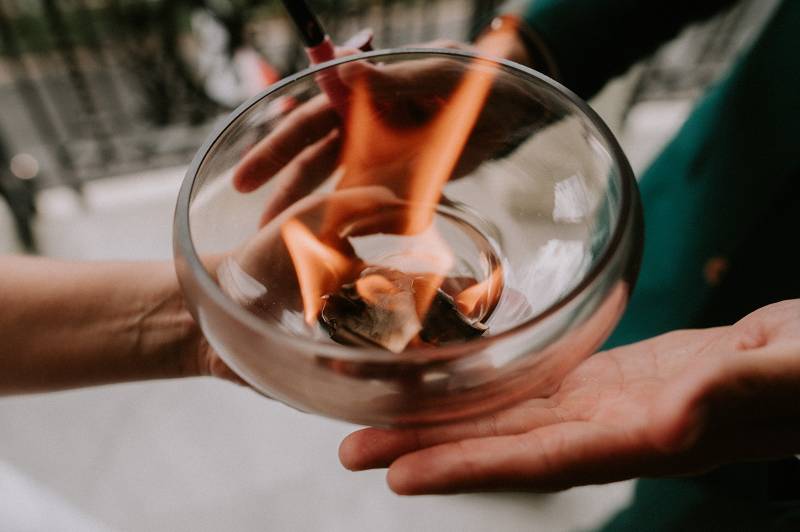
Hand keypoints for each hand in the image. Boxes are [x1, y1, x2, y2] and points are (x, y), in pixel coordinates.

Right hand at [232, 40, 544, 225]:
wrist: (514, 107)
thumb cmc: (479, 80)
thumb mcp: (441, 74)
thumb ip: (396, 77)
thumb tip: (343, 66)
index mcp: (364, 94)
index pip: (312, 119)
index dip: (278, 147)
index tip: (248, 179)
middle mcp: (364, 125)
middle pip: (314, 156)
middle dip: (283, 185)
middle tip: (255, 220)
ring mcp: (383, 154)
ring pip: (338, 183)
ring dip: (311, 208)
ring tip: (280, 238)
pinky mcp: (403, 179)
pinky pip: (373, 201)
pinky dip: (356, 220)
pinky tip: (334, 242)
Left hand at [339, 300, 799, 493]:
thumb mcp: (783, 372)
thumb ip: (730, 395)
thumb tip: (671, 420)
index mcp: (645, 435)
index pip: (541, 462)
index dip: (469, 470)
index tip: (400, 475)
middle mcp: (612, 429)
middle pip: (505, 448)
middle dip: (429, 453)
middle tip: (353, 450)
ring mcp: (607, 405)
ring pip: (511, 419)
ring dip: (447, 424)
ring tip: (382, 422)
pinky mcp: (611, 378)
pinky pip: (536, 392)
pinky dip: (490, 394)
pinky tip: (455, 390)